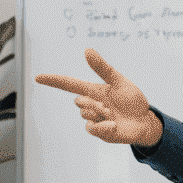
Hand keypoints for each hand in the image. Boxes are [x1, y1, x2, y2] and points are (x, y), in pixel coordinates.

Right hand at [36, 51, 163, 147]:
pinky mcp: (99, 132)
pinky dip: (104, 126)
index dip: (53, 80)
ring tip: (114, 115)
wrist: (144, 121)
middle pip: (78, 101)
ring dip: (100, 114)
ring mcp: (94, 118)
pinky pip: (93, 129)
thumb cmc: (132, 100)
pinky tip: (114, 125)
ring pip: (85, 115)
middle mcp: (91, 104)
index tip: (38, 77)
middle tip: (109, 106)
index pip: (68, 84)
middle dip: (93, 102)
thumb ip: (103, 68)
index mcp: (93, 90)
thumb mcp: (119, 81)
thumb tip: (87, 50)